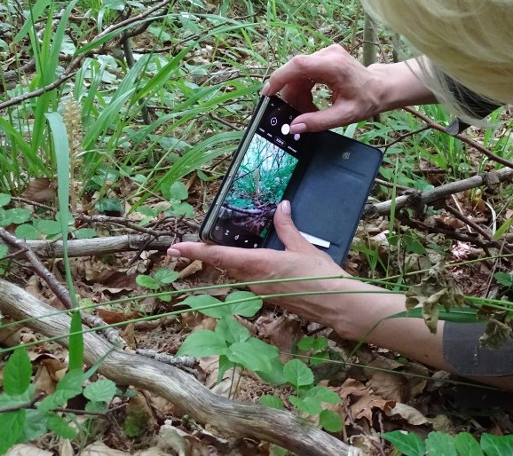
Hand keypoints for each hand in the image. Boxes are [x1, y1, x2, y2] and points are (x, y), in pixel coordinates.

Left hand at [166, 201, 354, 324]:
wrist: (337, 306)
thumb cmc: (322, 277)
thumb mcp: (303, 247)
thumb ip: (287, 228)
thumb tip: (281, 207)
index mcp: (259, 264)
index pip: (220, 256)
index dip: (195, 251)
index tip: (175, 247)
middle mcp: (255, 280)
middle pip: (226, 264)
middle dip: (210, 253)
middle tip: (191, 243)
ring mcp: (261, 291)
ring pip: (239, 272)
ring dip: (230, 260)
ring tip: (225, 246)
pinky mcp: (270, 297)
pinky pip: (252, 279)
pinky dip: (248, 268)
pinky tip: (257, 260)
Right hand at [262, 44, 383, 132]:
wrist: (381, 87)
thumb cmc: (367, 100)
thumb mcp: (344, 116)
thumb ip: (318, 122)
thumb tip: (294, 127)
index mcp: (334, 66)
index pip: (298, 65)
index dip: (279, 77)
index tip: (268, 93)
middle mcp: (328, 54)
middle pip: (296, 70)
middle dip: (290, 92)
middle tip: (295, 112)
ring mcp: (326, 53)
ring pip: (298, 72)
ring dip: (297, 92)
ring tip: (308, 109)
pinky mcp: (325, 56)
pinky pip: (305, 71)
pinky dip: (303, 87)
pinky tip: (311, 101)